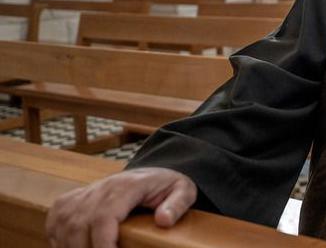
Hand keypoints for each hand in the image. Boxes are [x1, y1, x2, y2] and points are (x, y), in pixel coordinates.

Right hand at [45, 167, 196, 247]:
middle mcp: (99, 189)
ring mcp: (82, 194)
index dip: (102, 243)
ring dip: (71, 247)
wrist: (150, 173)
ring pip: (63, 226)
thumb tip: (163, 220)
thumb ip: (177, 204)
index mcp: (126, 186)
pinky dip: (58, 241)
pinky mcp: (68, 201)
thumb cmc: (165, 186)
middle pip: (79, 225)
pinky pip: (54, 223)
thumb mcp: (183, 191)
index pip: (104, 216)